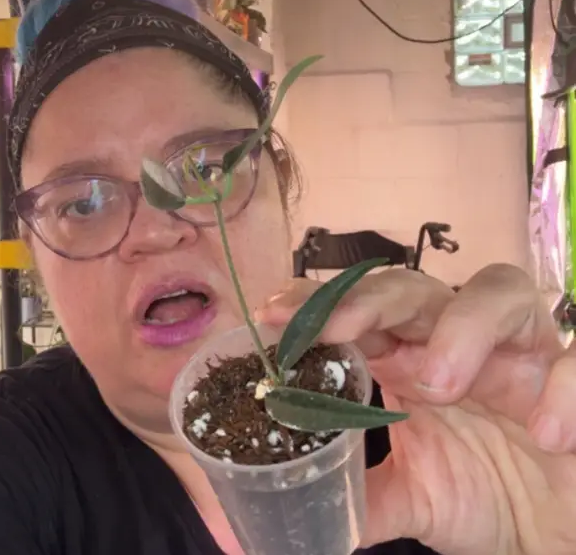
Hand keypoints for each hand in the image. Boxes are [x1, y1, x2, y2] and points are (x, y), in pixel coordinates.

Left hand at [257, 265, 575, 554]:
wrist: (556, 531)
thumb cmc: (485, 495)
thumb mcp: (414, 498)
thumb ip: (363, 494)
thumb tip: (300, 505)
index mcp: (413, 360)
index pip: (362, 310)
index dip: (320, 303)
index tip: (274, 315)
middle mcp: (462, 343)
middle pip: (417, 289)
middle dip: (372, 301)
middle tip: (338, 331)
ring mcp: (522, 357)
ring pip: (500, 294)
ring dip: (463, 327)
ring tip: (437, 384)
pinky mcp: (574, 385)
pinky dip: (564, 390)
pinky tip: (544, 434)